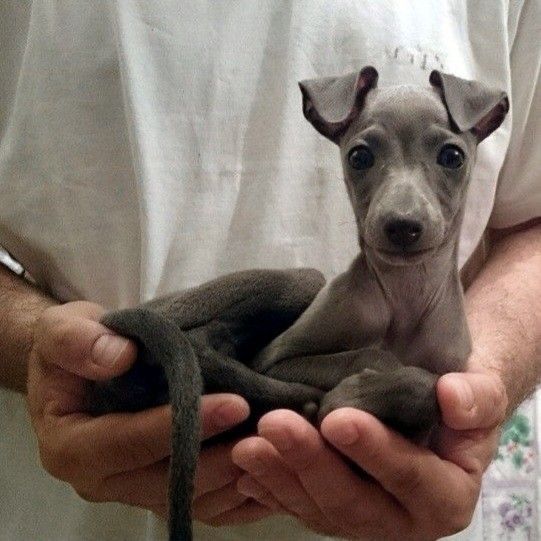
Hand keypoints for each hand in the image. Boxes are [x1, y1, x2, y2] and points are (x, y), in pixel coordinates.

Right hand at [26, 301, 270, 523]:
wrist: (82, 370)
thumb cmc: (72, 348)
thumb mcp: (60, 330)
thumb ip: (77, 341)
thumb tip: (121, 356)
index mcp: (71, 446)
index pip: (127, 443)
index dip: (178, 426)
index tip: (233, 404)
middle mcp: (102, 480)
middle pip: (166, 483)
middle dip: (220, 457)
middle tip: (270, 430)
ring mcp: (134, 489)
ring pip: (192, 500)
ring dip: (237, 477)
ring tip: (279, 446)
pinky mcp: (162, 489)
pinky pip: (205, 505)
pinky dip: (239, 493)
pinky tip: (273, 466)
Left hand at [232, 370, 506, 539]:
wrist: (436, 407)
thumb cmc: (459, 397)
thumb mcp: (482, 390)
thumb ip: (479, 397)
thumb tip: (452, 395)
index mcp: (444, 497)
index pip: (409, 478)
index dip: (374, 452)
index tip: (337, 418)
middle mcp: (401, 519)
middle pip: (352, 500)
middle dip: (310, 462)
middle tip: (275, 424)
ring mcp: (362, 516)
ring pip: (317, 508)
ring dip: (279, 477)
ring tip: (247, 445)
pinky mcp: (332, 506)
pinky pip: (298, 505)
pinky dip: (270, 487)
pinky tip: (246, 467)